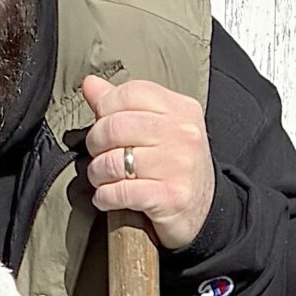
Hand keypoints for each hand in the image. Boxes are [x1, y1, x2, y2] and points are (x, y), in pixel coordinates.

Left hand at [81, 73, 216, 251]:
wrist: (205, 212)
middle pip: (116, 126)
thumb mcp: (159, 129)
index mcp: (182, 110)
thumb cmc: (175, 167)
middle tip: (98, 154)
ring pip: (113, 161)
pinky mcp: (171, 197)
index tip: (101, 124)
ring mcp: (179, 166)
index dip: (105, 107)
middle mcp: (184, 134)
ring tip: (102, 178)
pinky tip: (106, 198)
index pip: (131, 93)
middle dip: (95, 143)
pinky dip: (104, 197)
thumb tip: (90, 84)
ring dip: (97, 173)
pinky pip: (120, 192)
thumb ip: (124, 105)